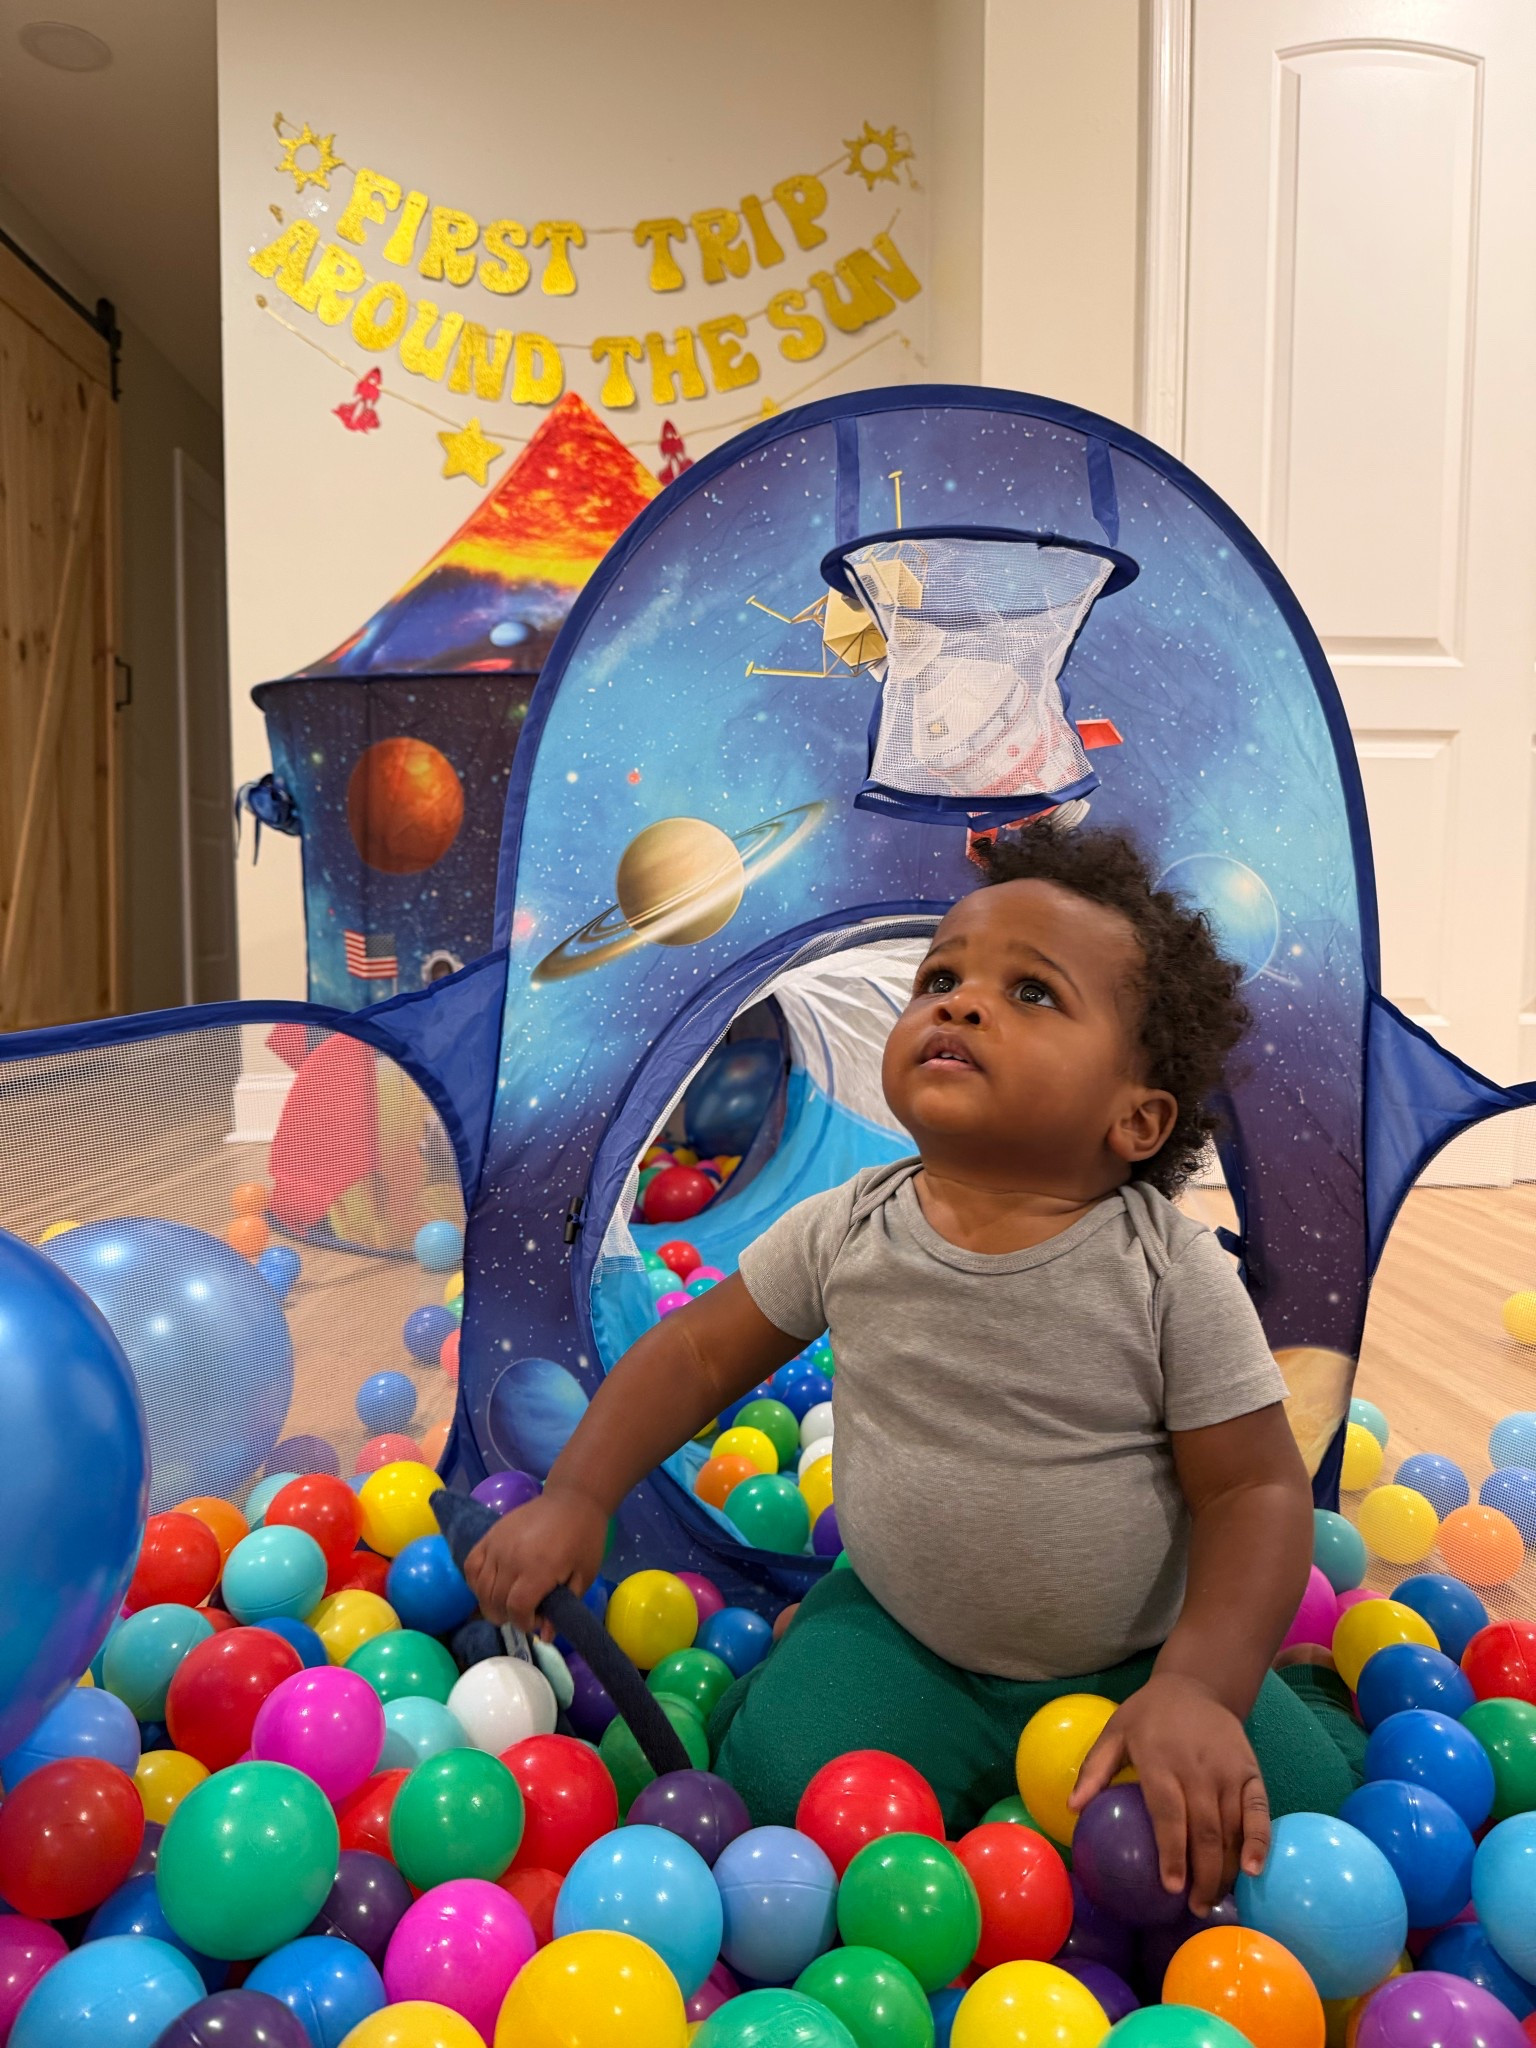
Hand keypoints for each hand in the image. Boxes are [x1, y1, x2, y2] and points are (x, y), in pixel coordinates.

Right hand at [464, 1485, 608, 1632]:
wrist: (573, 1499)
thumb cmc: (584, 1538)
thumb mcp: (583, 1576)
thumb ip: (562, 1608)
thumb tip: (545, 1636)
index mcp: (538, 1569)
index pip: (516, 1608)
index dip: (523, 1623)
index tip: (536, 1622)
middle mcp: (512, 1557)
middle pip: (495, 1601)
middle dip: (508, 1616)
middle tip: (524, 1613)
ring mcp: (497, 1544)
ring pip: (480, 1587)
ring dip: (490, 1603)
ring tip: (507, 1604)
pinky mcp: (490, 1535)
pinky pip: (471, 1565)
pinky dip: (475, 1582)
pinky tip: (490, 1587)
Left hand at [1068, 1673, 1269, 1912]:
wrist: (1196, 1684)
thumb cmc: (1148, 1715)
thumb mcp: (1114, 1731)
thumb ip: (1094, 1769)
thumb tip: (1072, 1809)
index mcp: (1160, 1759)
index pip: (1169, 1813)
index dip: (1172, 1852)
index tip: (1170, 1886)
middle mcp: (1197, 1767)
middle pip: (1205, 1829)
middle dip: (1203, 1874)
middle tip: (1194, 1908)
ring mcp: (1228, 1770)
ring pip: (1232, 1828)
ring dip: (1227, 1868)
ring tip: (1215, 1900)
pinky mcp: (1251, 1771)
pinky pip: (1258, 1811)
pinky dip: (1259, 1842)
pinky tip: (1253, 1870)